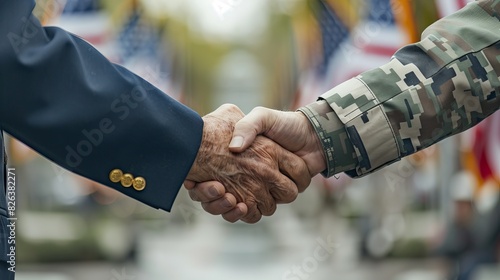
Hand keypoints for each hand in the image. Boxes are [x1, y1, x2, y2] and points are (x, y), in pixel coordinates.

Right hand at [186, 104, 310, 222]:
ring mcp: (255, 188)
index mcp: (237, 157)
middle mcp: (244, 174)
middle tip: (211, 187)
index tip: (192, 180)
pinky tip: (239, 205)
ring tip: (226, 195)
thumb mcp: (262, 117)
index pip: (207, 174)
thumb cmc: (285, 126)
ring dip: (224, 205)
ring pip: (229, 206)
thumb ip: (247, 126)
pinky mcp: (267, 199)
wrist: (312, 137)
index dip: (198, 181)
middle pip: (215, 194)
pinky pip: (249, 214)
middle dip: (210, 196)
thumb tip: (233, 148)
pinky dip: (240, 213)